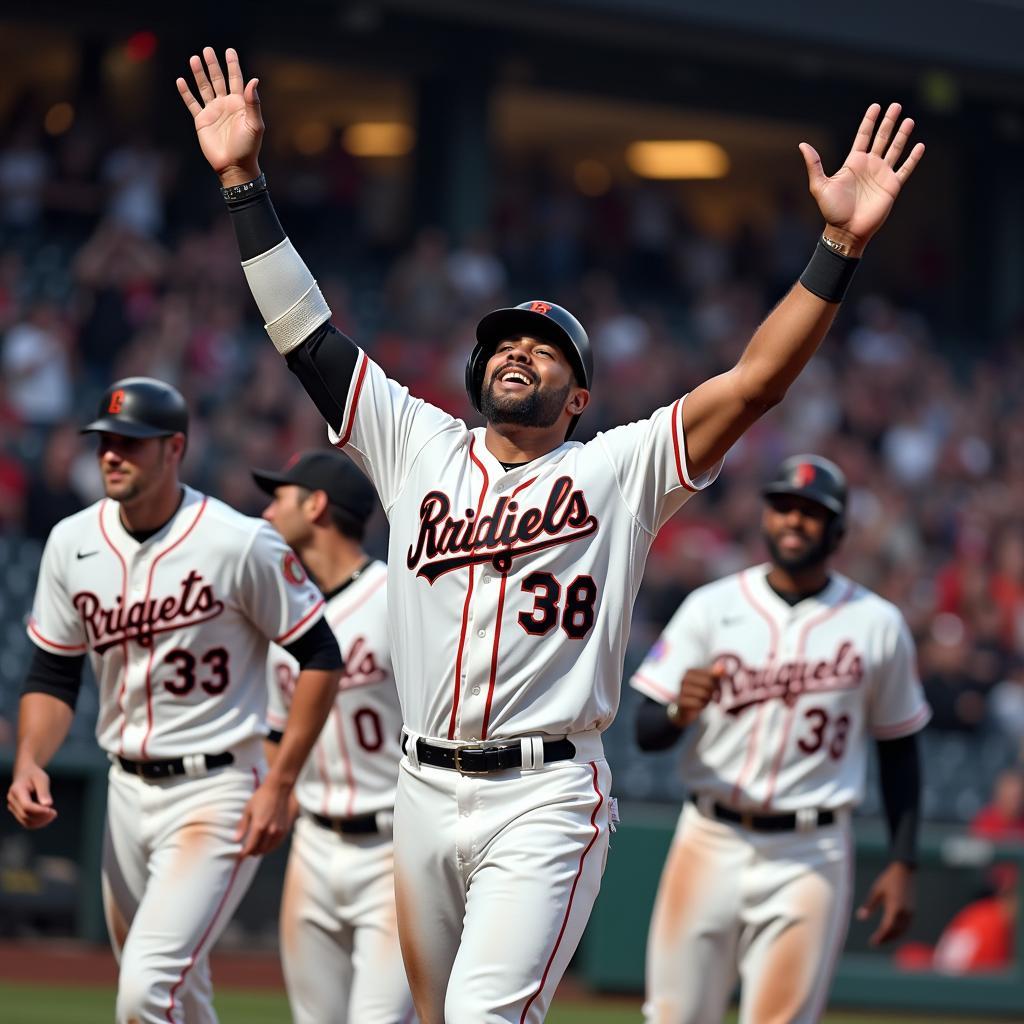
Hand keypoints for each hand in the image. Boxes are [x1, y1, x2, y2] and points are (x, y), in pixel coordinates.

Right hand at [7, 762, 56, 828]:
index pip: (26, 806)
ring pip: (25, 821)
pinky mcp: (17, 812)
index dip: (39, 810)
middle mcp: (12, 800)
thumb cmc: (34, 775)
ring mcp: (13, 807)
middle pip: (25, 815)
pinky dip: (37, 823)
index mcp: (17, 790)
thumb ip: (44, 791)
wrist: (25, 774)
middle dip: (41, 817)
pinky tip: (47, 818)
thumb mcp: (41, 779)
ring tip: (52, 815)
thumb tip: (48, 805)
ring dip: (40, 822)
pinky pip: (26, 822)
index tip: (51, 810)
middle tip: (54, 813)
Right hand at [176, 46, 262, 186]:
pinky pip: (192, 103)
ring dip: (199, 74)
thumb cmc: (248, 147)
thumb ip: (252, 103)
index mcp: (239, 104)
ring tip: (194, 58)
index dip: (232, 65)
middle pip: (218, 80)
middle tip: (207, 50)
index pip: (236, 80)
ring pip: (204, 88)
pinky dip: (186, 92)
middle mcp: (225, 105)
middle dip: (213, 65)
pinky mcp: (202, 120)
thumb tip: (253, 80)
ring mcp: (213, 112)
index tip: (229, 51)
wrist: (234, 166)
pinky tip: (181, 80)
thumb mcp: (255, 125)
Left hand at [235, 776, 293, 857]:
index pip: (250, 848)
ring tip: (254, 850)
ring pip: (268, 849)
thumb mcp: (248, 810)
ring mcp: (279, 831)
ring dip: (260, 851)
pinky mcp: (285, 829)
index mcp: (259, 826)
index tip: (238, 856)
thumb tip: (236, 840)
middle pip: (259, 850)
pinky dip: (270, 848)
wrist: (278, 789)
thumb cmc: (261, 797)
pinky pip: (277, 844)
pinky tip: (265, 846)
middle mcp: (270, 831)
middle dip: (251, 853)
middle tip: (245, 852)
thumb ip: (242, 826)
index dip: (243, 854)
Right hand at [670, 663, 723, 726]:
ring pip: (704, 693)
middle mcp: (684, 679)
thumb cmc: (698, 694)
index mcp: (690, 672)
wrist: (685, 710)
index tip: (717, 689)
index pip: (711, 674)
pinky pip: (698, 703)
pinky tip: (699, 705)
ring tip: (704, 700)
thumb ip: (715, 674)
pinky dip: (702, 705)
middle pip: (708, 683)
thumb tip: (722, 666)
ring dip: (707, 699)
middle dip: (713, 691)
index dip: (717, 683)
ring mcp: (681, 690)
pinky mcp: (681, 701)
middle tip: (712, 697)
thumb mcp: (709, 683)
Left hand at [799, 102, 924, 252]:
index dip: (870, 121)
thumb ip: (814, 165)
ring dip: (902, 135)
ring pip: (895, 149)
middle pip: (881, 138)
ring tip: (909, 120)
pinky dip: (913, 158)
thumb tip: (802, 145)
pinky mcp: (892, 186)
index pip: (863, 136)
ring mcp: (882, 175)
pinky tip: (920, 146)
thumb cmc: (832, 211)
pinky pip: (905, 169)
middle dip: (889, 122)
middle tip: (896, 105)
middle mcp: (869, 166)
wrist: (846, 231)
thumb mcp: (820, 186)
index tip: (876, 106)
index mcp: (853, 163)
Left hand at [856, 861, 914, 944]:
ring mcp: (910, 912)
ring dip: (893, 936)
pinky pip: (906, 926)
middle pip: (896, 931)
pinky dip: (899, 931)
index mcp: (895, 906)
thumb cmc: (887, 880)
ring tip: (882, 939)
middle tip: (875, 943)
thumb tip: (860, 917)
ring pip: (902, 930)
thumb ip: (869, 905)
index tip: (872, 942)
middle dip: (886, 938)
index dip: (881, 936)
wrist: (904, 871)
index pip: (887, 927)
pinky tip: (892, 932)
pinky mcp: (912, 911)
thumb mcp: (876, 891)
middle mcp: (905, 912)